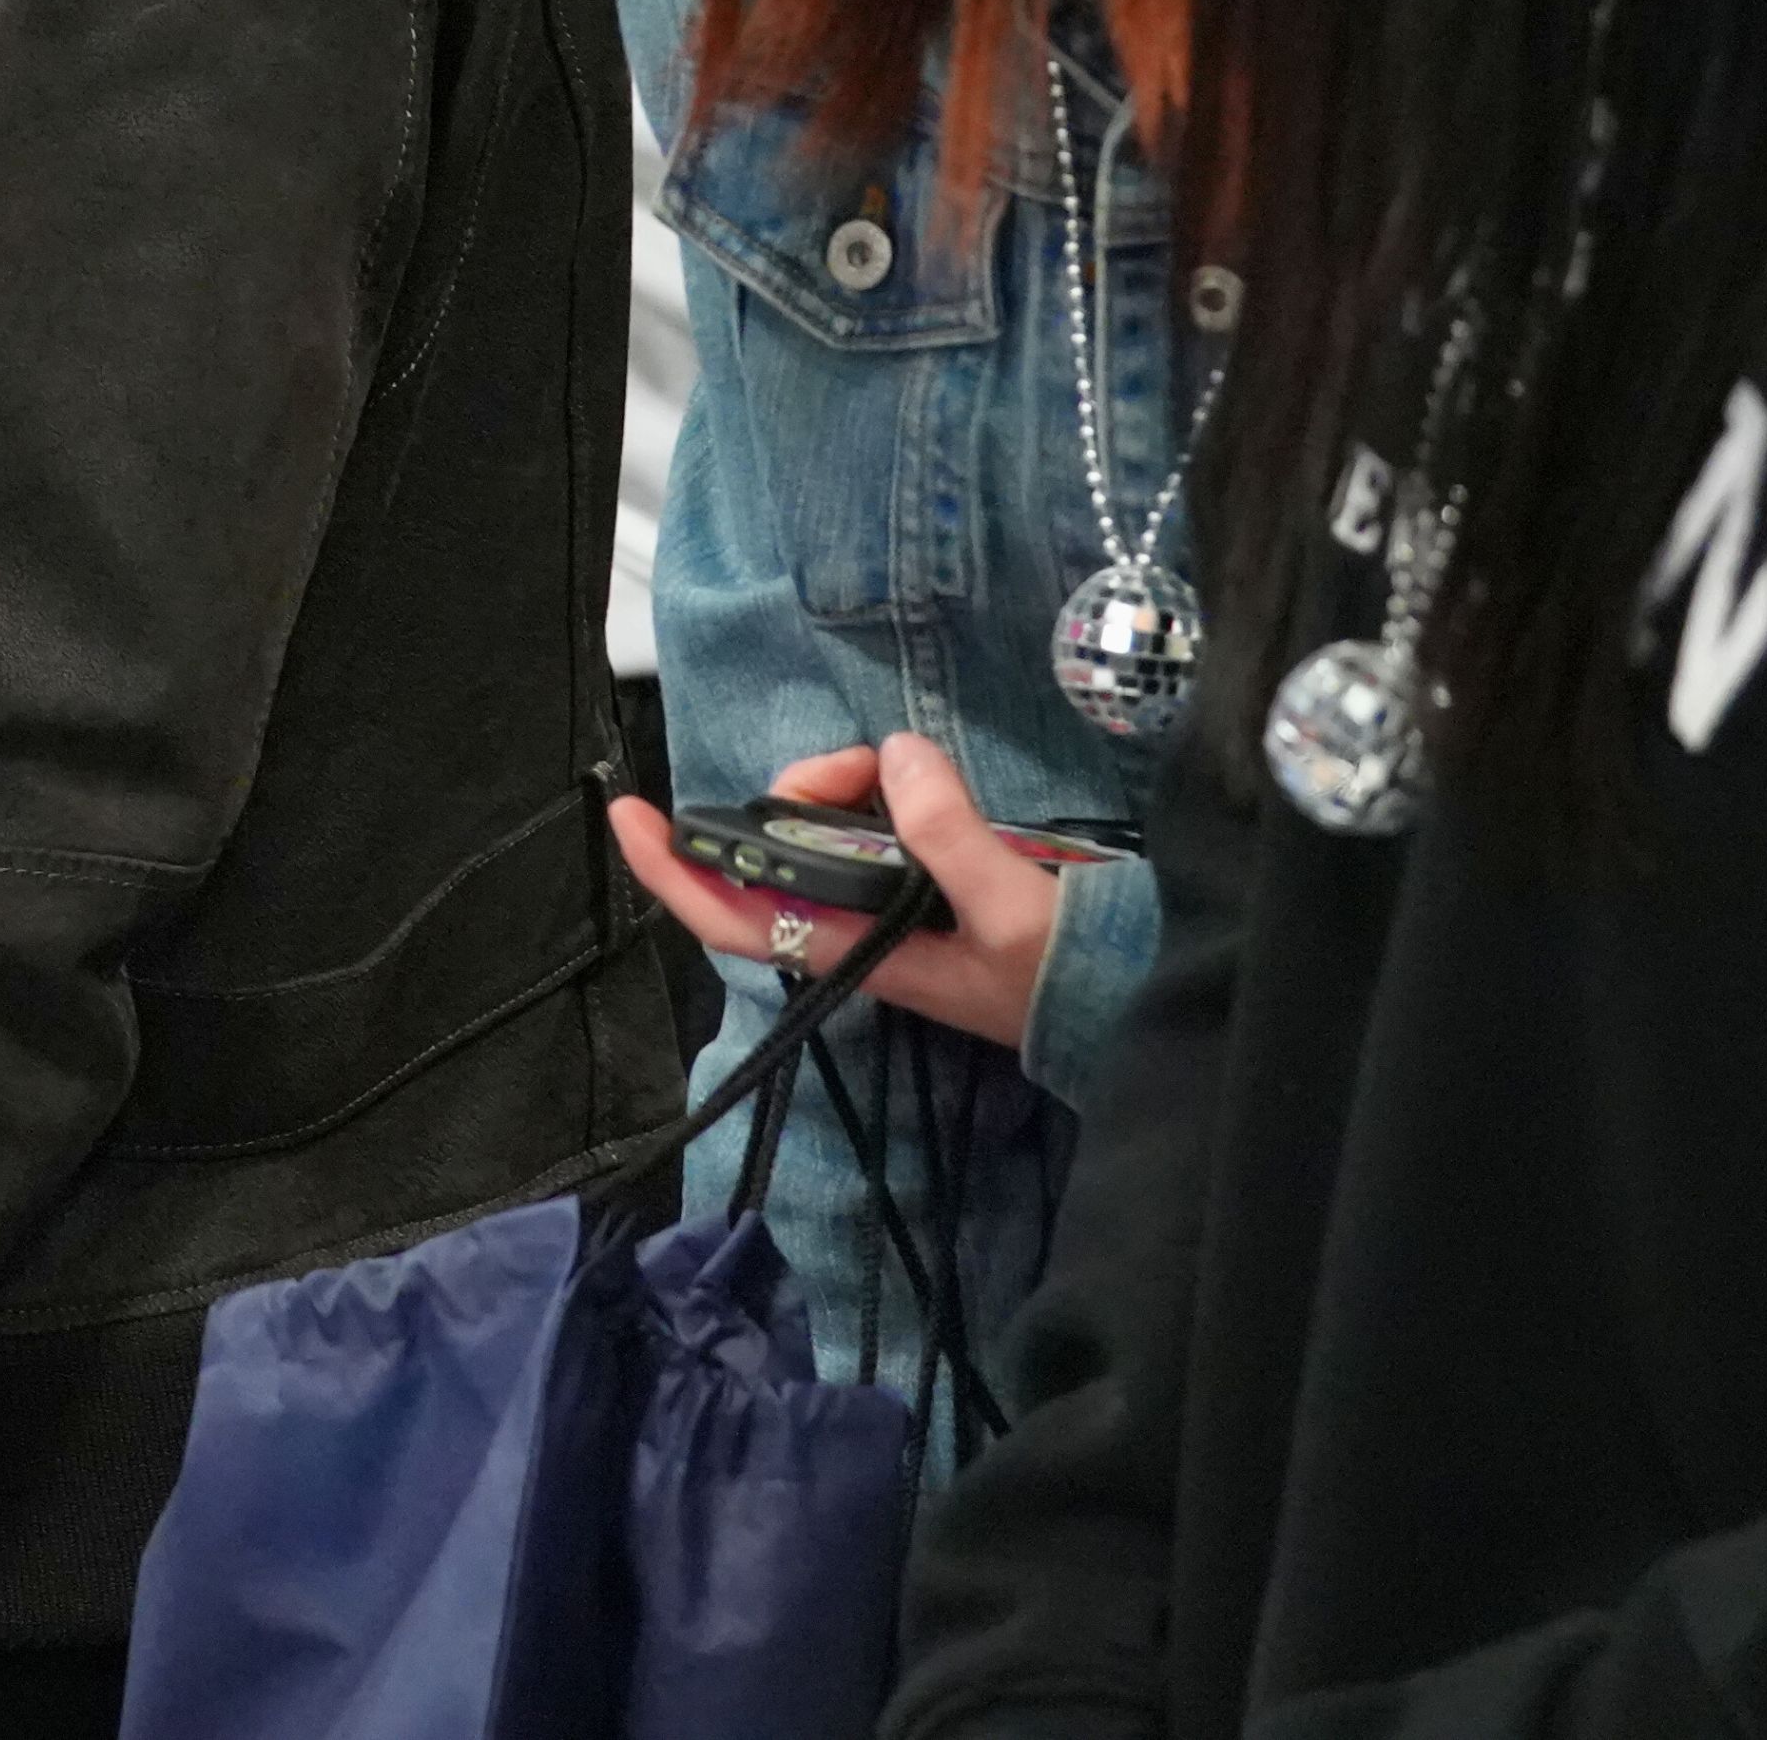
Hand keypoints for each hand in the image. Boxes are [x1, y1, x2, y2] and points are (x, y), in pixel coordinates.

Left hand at [610, 731, 1064, 1050]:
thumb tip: (893, 758)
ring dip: (853, 789)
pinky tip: (928, 789)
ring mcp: (892, 913)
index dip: (672, 872)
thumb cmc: (1072, 981)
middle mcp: (859, 934)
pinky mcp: (929, 893)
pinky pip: (880, 831)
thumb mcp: (1015, 913)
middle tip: (869, 763)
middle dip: (800, 793)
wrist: (1139, 1008)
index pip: (734, 919)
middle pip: (782, 851)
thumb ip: (951, 835)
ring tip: (910, 772)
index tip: (628, 813)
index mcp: (858, 954)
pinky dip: (892, 798)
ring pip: (829, 834)